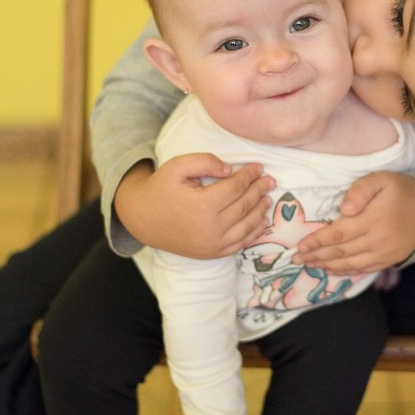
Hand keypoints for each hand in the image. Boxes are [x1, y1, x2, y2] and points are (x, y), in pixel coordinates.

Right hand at [115, 155, 273, 258]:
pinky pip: (240, 244)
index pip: (236, 187)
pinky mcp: (212, 253)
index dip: (250, 175)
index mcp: (202, 205)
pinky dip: (254, 232)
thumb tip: (231, 170)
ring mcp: (212, 244)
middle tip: (270, 180)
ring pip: (247, 226)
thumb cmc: (161, 188)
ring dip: (260, 211)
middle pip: (244, 206)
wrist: (143, 219)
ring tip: (267, 198)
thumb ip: (205, 161)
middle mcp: (210, 228)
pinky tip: (261, 220)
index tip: (259, 167)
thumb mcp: (178, 166)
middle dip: (259, 190)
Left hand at [294, 171, 414, 274]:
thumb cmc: (399, 190)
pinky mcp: (388, 260)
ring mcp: (384, 253)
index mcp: (372, 219)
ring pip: (350, 264)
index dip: (317, 241)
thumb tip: (344, 209)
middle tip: (297, 259)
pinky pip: (363, 269)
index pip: (338, 233)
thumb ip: (361, 190)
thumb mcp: (381, 180)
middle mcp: (377, 239)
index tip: (300, 246)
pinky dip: (345, 272)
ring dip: (327, 266)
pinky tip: (331, 270)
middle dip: (317, 256)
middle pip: (341, 251)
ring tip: (310, 265)